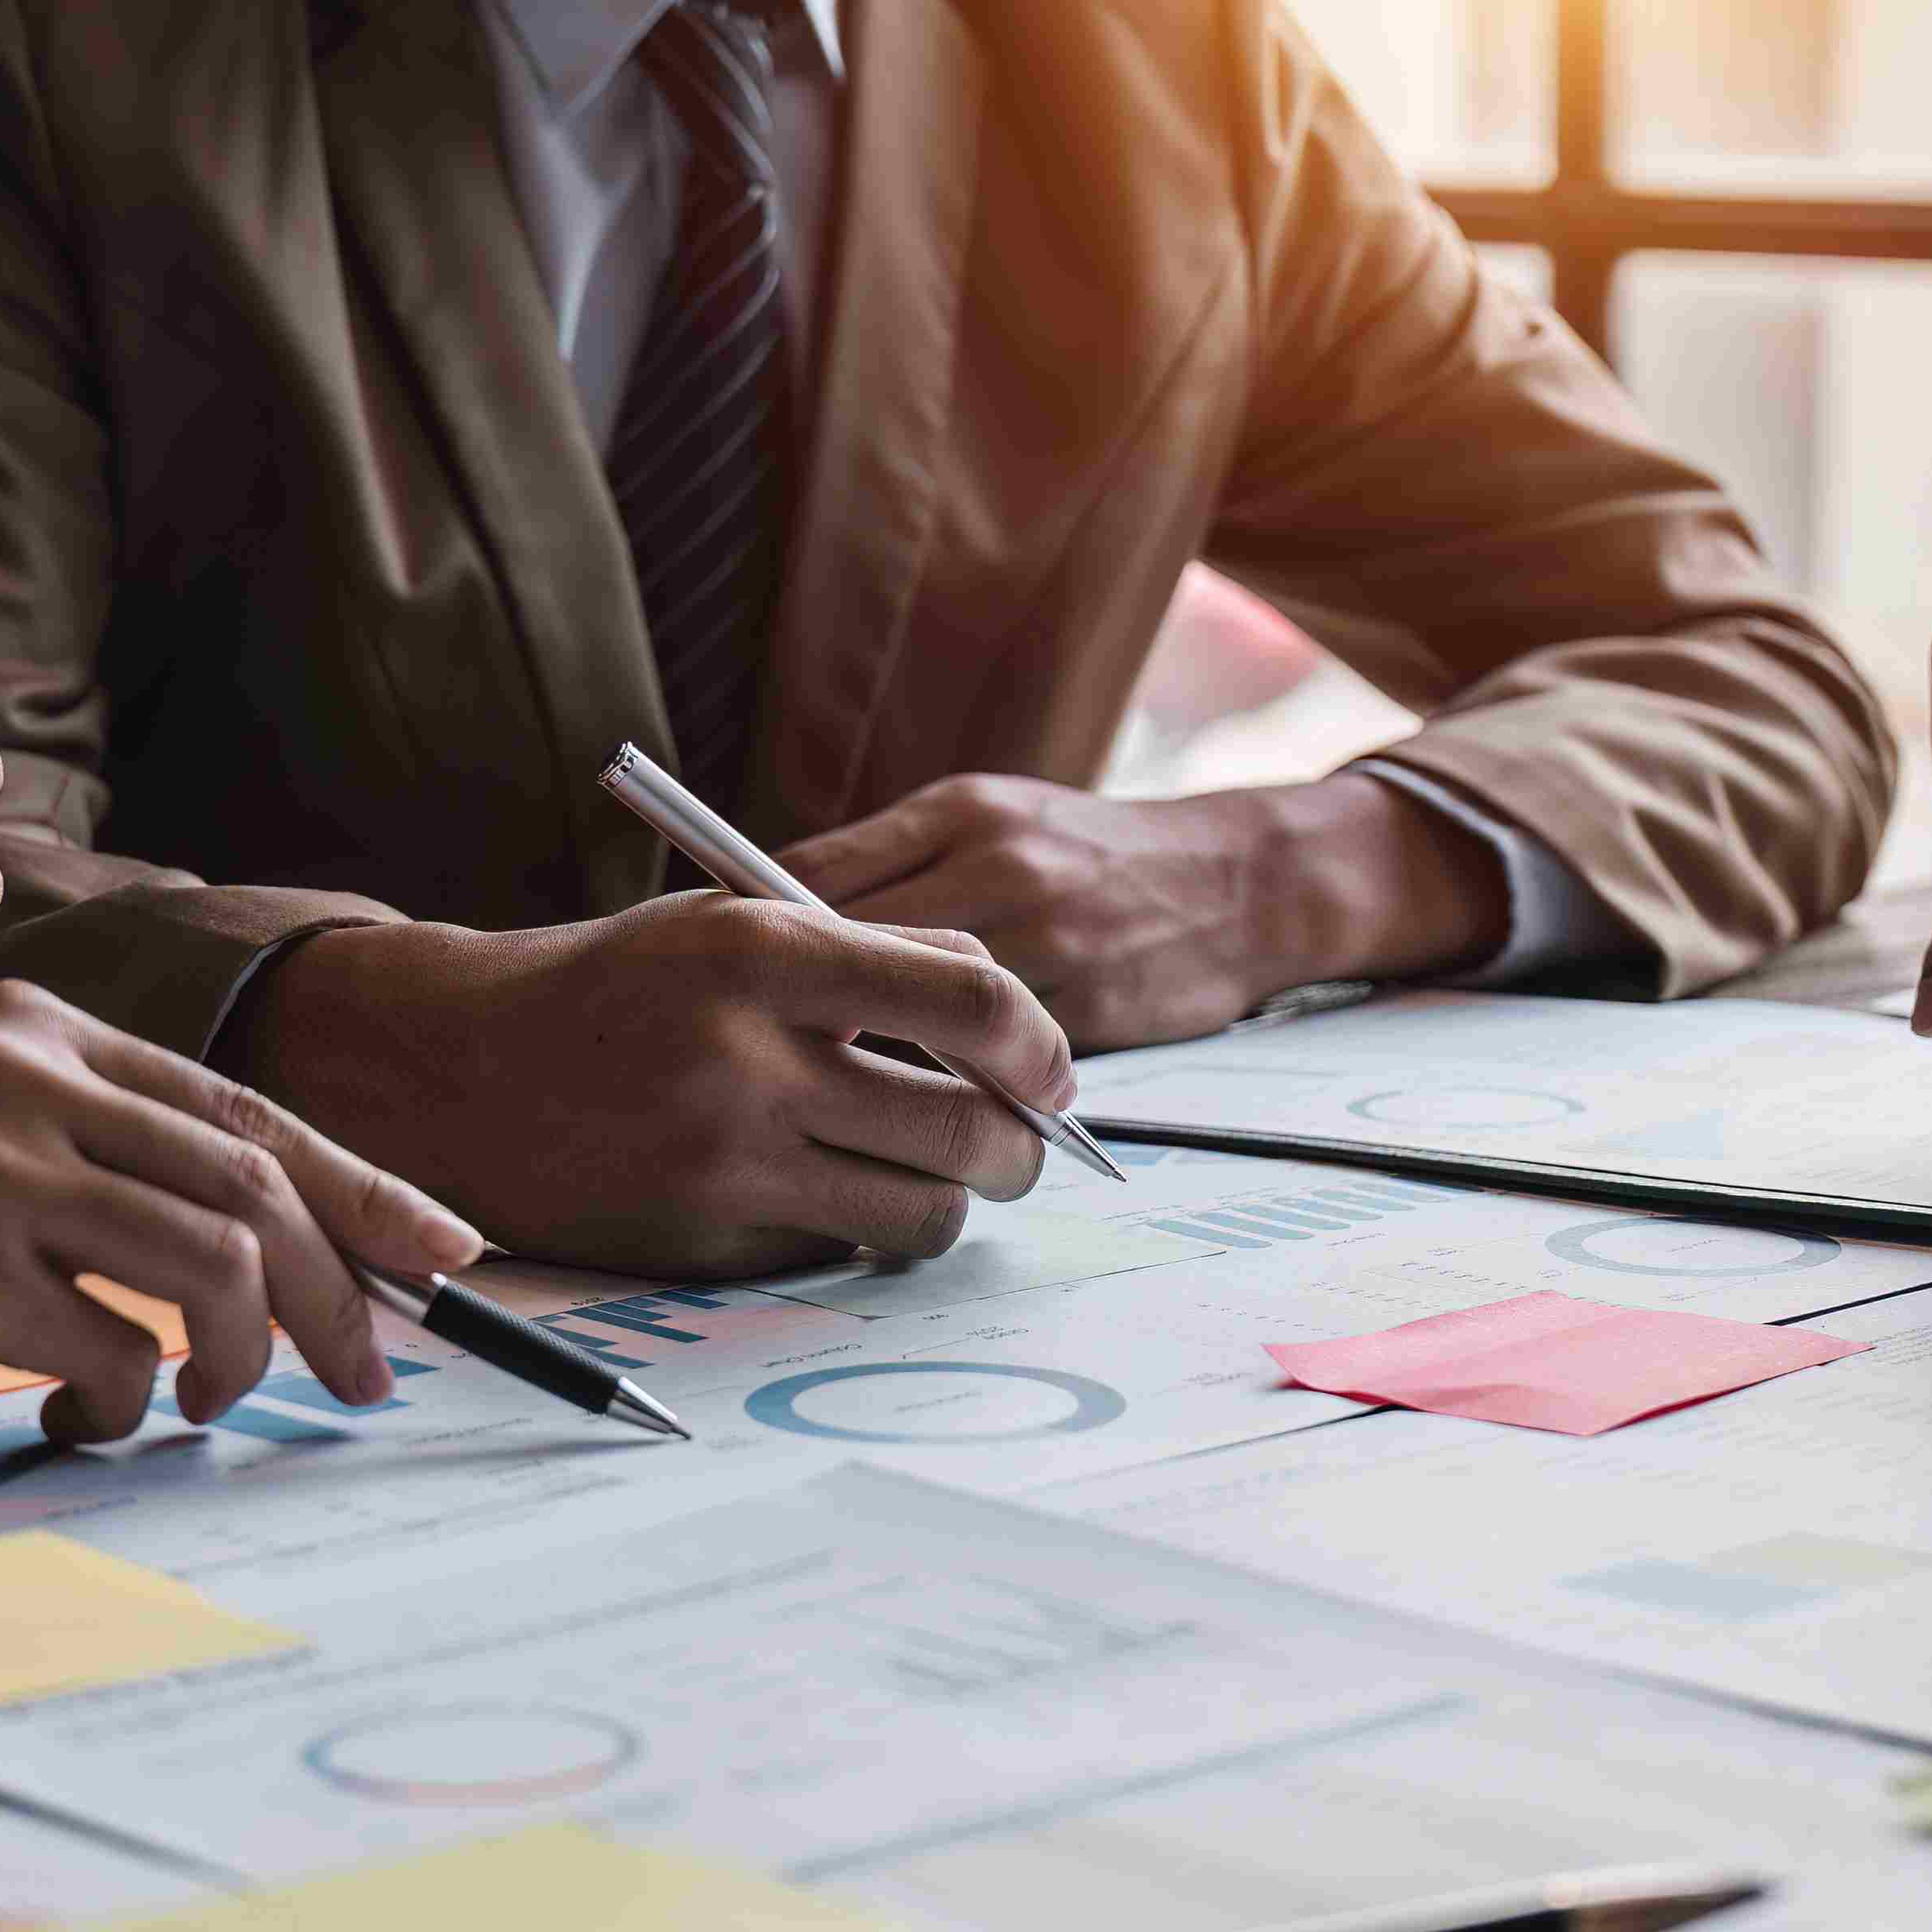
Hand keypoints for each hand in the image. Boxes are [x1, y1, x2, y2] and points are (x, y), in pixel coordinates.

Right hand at [0, 983, 481, 1448]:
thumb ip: (125, 1174)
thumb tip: (322, 1257)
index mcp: (37, 1028)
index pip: (245, 1112)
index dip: (365, 1190)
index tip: (447, 1259)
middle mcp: (15, 1074)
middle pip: (254, 1191)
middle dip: (340, 1300)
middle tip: (371, 1381)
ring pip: (211, 1273)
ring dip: (234, 1366)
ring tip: (190, 1405)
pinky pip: (112, 1357)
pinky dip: (116, 1409)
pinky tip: (65, 1417)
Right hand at [241, 893, 1076, 1277]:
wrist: (457, 1069)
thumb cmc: (622, 985)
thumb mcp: (733, 925)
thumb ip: (872, 959)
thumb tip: (1019, 1029)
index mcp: (761, 954)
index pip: (973, 1005)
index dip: (1042, 1045)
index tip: (1049, 1066)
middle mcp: (744, 1064)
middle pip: (971, 1131)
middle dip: (1023, 1147)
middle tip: (1017, 1142)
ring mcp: (722, 1167)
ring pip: (924, 1217)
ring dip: (953, 1202)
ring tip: (933, 1173)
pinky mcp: (701, 1246)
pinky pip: (839, 1254)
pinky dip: (855, 1229)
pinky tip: (820, 1189)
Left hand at [776, 770, 1501, 1050]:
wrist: (1244, 882)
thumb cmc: (1091, 847)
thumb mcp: (985, 813)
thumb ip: (884, 854)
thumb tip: (761, 901)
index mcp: (960, 818)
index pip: (813, 878)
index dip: (739, 931)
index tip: (687, 974)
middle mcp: (998, 878)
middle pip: (847, 958)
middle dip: (777, 1013)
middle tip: (715, 1057)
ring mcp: (1044, 953)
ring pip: (909, 1028)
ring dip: (849, 1068)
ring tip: (787, 1100)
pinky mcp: (1085, 1020)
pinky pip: (977, 1074)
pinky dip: (928, 1096)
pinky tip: (887, 1118)